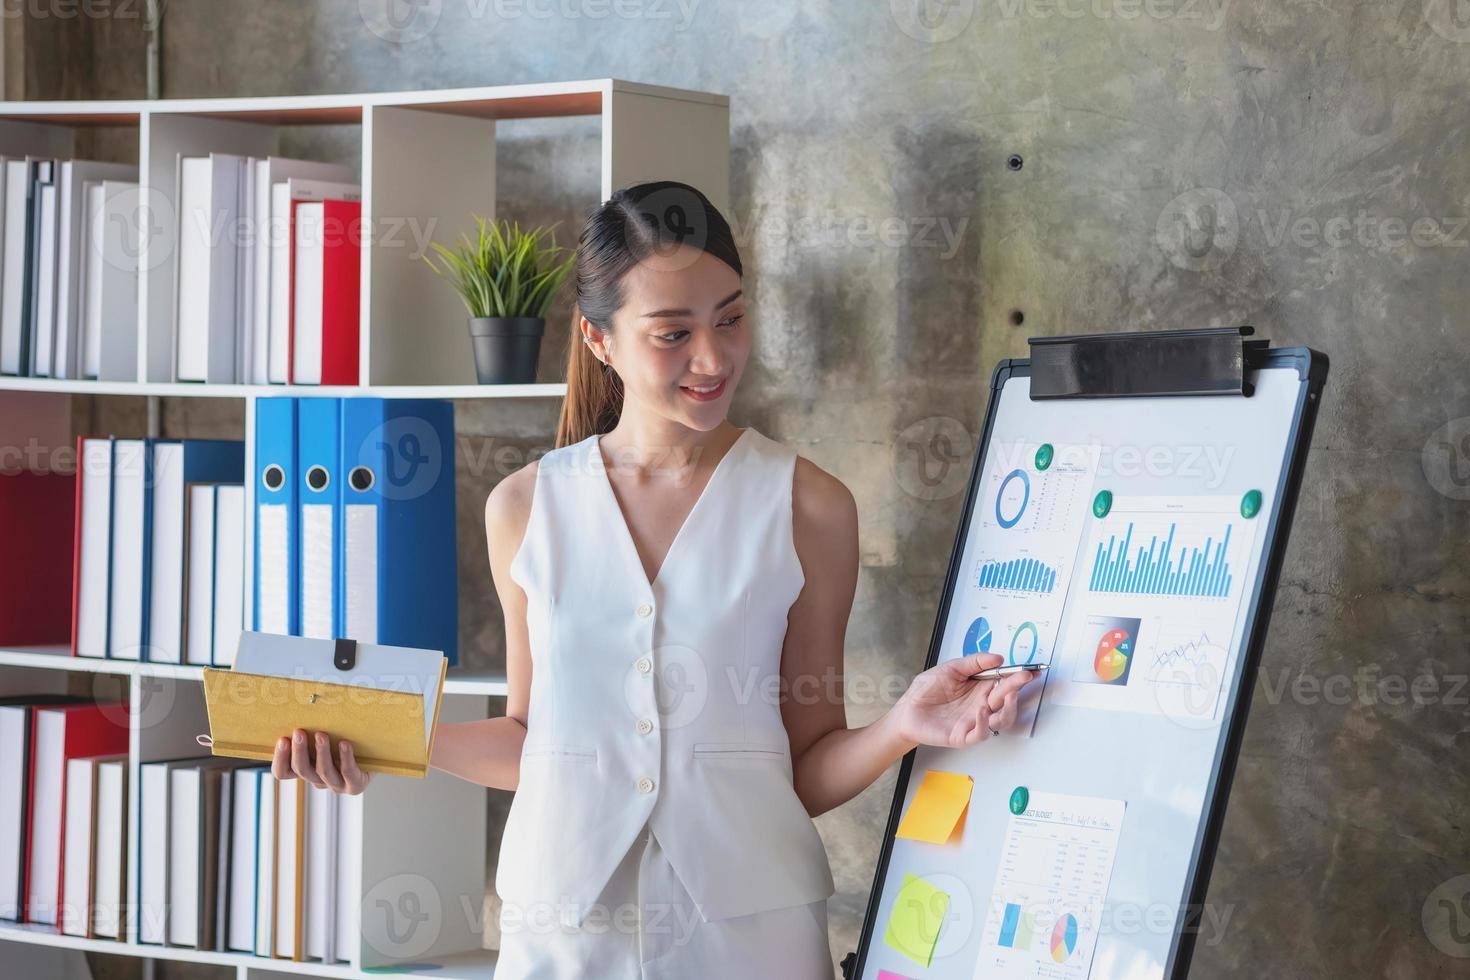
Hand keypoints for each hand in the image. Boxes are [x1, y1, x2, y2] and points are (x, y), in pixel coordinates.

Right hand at [271, 727, 372, 794]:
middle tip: (299, 732)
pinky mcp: (355, 785)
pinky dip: (345, 757)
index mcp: (307, 770)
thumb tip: (301, 707)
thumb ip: (312, 731)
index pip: (284, 772)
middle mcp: (318, 780)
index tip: (282, 739)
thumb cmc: (346, 740)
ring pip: (323, 772)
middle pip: (302, 770)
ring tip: (321, 735)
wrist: (377, 754)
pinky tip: (345, 744)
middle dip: (299, 751)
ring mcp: (337, 784)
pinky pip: (348, 772)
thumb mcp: (326, 735)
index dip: (280, 758)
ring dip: (321, 752)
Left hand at [891, 653, 1039, 748]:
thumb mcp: (951, 668)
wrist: (907, 709)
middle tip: (1024, 677)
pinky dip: (984, 723)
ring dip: (1008, 708)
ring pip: (1001, 720)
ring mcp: (975, 721)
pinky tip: (981, 710)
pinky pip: (980, 733)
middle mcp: (982, 705)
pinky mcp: (963, 735)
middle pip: (1006, 699)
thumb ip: (974, 662)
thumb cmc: (928, 690)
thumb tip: (998, 657)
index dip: (1018, 677)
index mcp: (981, 688)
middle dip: (1017, 687)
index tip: (1029, 669)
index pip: (1005, 682)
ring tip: (1007, 694)